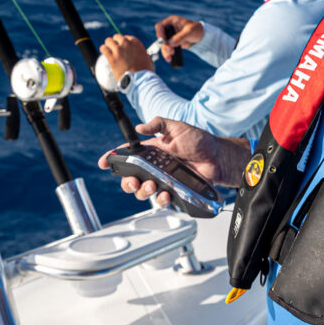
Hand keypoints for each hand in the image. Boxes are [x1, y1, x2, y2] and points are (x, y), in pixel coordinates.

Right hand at [97, 117, 250, 205]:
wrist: (219, 158)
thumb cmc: (201, 141)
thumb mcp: (178, 127)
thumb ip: (159, 124)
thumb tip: (140, 127)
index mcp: (153, 151)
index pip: (129, 154)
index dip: (114, 158)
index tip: (104, 162)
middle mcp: (156, 167)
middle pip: (131, 178)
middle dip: (127, 182)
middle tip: (133, 180)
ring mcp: (164, 180)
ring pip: (144, 191)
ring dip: (142, 191)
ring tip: (151, 186)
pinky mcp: (175, 191)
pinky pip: (162, 200)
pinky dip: (160, 200)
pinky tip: (165, 195)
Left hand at [99, 34, 153, 79]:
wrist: (139, 79)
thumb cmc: (144, 71)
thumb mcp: (145, 57)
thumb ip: (139, 51)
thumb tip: (135, 53)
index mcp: (136, 43)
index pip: (126, 37)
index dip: (123, 42)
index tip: (122, 46)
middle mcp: (127, 44)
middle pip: (117, 37)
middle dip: (115, 42)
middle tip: (114, 47)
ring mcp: (119, 50)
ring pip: (109, 41)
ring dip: (108, 44)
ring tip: (108, 49)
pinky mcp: (112, 58)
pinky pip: (104, 48)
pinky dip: (103, 49)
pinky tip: (104, 51)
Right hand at [155, 15, 203, 59]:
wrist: (201, 37)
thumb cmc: (196, 30)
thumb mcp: (189, 32)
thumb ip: (180, 37)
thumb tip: (170, 43)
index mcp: (172, 21)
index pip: (160, 26)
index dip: (160, 33)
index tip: (164, 40)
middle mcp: (169, 28)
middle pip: (160, 37)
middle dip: (164, 45)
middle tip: (171, 51)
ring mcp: (170, 36)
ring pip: (163, 44)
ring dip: (165, 51)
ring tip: (169, 58)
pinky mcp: (172, 43)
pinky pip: (167, 49)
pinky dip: (167, 54)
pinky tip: (169, 59)